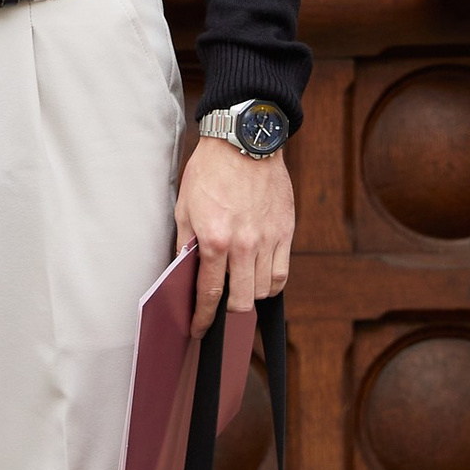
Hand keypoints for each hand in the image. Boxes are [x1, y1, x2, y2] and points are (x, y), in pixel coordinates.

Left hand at [172, 137, 294, 333]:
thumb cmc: (210, 170)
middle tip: (221, 308)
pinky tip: (261, 278)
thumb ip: (185, 243)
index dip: (203, 317)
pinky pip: (282, 273)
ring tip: (240, 285)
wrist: (244, 141)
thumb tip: (185, 272)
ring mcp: (268, 239)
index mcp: (214, 239)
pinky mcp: (286, 231)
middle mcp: (243, 244)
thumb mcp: (184, 206)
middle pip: (241, 301)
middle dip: (228, 312)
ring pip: (264, 291)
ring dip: (250, 295)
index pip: (209, 293)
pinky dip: (271, 284)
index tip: (199, 329)